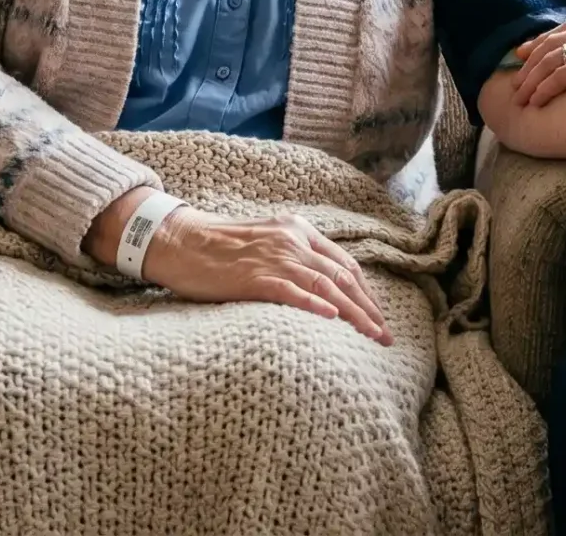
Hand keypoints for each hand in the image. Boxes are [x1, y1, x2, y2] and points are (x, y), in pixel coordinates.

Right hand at [141, 207, 392, 346]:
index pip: (344, 264)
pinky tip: (333, 319)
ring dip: (354, 313)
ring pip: (325, 286)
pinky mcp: (255, 277)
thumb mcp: (265, 242)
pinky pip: (292, 291)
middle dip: (368, 308)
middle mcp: (292, 240)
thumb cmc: (219, 248)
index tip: (378, 316)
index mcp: (297, 230)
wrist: (180, 241)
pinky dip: (315, 305)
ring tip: (372, 335)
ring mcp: (275, 257)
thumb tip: (319, 289)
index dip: (365, 292)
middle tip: (385, 335)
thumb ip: (292, 257)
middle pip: (342, 277)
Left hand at [513, 11, 565, 107]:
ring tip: (520, 96)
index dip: (545, 41)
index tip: (529, 53)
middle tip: (516, 76)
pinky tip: (536, 101)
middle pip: (554, 40)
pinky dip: (544, 89)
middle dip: (531, 60)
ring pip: (551, 58)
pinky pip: (560, 75)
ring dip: (532, 79)